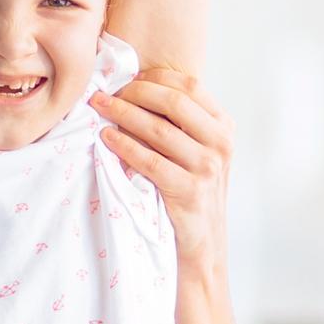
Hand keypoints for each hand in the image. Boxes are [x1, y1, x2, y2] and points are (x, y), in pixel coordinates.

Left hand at [92, 68, 231, 262]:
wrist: (203, 244)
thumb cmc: (191, 192)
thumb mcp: (198, 153)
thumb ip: (181, 124)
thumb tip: (136, 87)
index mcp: (224, 127)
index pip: (190, 85)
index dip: (155, 78)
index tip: (127, 80)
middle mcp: (221, 143)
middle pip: (175, 101)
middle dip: (135, 92)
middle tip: (106, 94)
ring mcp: (207, 168)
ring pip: (159, 129)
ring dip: (123, 114)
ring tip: (99, 108)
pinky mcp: (189, 191)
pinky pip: (150, 161)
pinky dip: (124, 146)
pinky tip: (106, 138)